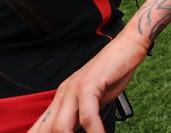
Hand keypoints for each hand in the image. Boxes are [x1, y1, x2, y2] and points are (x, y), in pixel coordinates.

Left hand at [28, 32, 150, 132]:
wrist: (129, 46)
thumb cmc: (115, 71)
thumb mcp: (96, 99)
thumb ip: (83, 116)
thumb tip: (78, 130)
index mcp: (62, 98)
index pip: (42, 127)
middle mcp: (64, 94)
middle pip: (48, 129)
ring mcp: (75, 89)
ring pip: (62, 126)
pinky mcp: (90, 85)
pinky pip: (88, 115)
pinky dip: (95, 130)